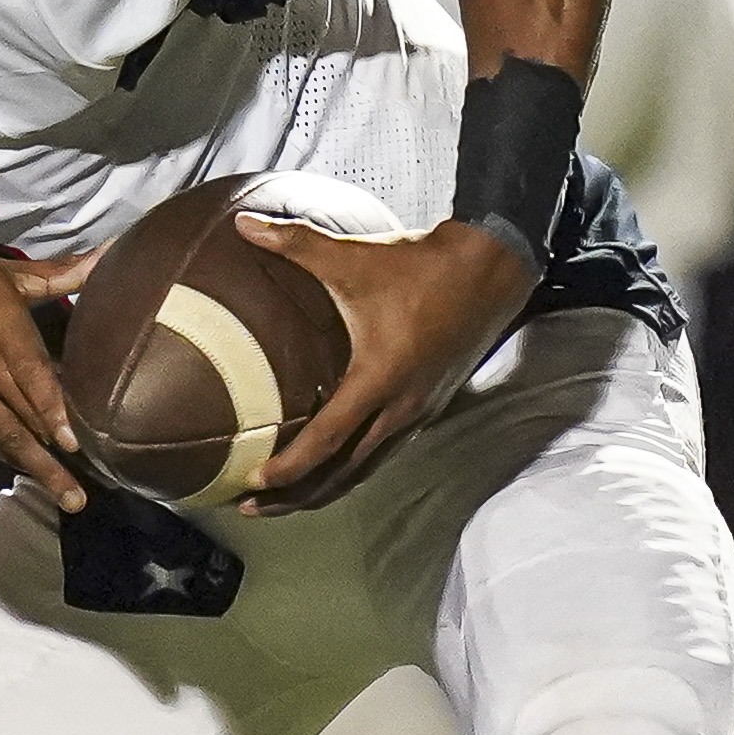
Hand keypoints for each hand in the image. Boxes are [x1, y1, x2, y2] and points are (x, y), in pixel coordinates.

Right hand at [0, 236, 98, 510]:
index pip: (37, 377)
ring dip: (33, 466)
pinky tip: (16, 464)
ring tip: (65, 498)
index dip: (57, 413)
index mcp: (1, 320)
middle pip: (24, 413)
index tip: (76, 444)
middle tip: (80, 496)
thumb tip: (108, 257)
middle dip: (54, 456)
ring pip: (0, 432)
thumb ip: (53, 275)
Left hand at [232, 214, 529, 515]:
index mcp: (378, 380)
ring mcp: (419, 412)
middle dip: (296, 497)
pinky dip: (353, 470)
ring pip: (366, 470)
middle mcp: (401, 408)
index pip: (327, 440)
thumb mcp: (352, 256)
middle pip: (343, 473)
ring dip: (325, 490)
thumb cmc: (420, 265)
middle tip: (251, 508)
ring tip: (283, 502)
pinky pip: (385, 453)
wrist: (490, 268)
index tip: (254, 482)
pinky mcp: (429, 407)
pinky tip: (331, 470)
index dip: (289, 468)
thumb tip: (243, 225)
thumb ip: (294, 242)